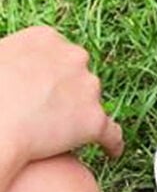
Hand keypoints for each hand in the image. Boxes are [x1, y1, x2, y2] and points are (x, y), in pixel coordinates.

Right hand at [0, 26, 123, 164]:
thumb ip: (8, 56)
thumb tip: (8, 61)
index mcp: (45, 38)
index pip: (58, 52)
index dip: (50, 73)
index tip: (41, 87)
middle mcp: (74, 57)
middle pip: (78, 75)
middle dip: (68, 91)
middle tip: (47, 112)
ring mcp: (88, 88)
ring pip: (92, 103)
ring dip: (82, 115)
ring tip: (65, 136)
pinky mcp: (95, 120)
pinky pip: (111, 133)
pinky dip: (112, 144)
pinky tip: (111, 153)